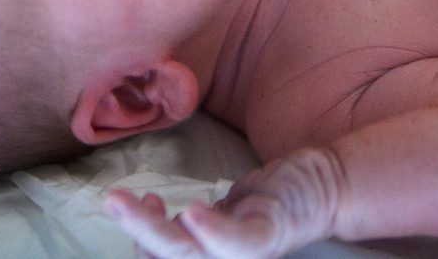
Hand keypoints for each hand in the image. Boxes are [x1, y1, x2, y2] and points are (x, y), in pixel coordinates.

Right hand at [103, 148, 342, 258]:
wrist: (327, 186)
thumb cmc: (268, 203)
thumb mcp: (218, 217)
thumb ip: (185, 226)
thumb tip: (143, 213)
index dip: (139, 247)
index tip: (125, 205)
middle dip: (137, 234)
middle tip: (111, 200)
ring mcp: (247, 258)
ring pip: (189, 255)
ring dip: (153, 229)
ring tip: (125, 200)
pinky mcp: (269, 237)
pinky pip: (237, 244)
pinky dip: (212, 231)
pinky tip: (191, 212)